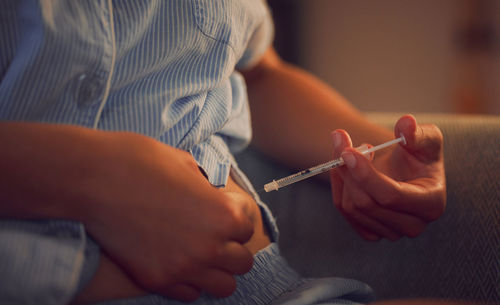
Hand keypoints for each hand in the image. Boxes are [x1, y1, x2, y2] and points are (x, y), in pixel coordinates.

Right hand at [82, 133, 255, 301]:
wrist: (93, 178)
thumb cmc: (140, 161)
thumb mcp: (186, 163)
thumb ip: (208, 184)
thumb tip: (213, 191)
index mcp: (224, 214)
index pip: (248, 227)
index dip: (235, 217)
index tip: (220, 211)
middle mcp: (210, 246)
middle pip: (242, 262)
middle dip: (232, 247)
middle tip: (214, 234)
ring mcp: (184, 267)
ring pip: (224, 286)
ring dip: (217, 270)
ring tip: (201, 254)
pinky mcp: (156, 280)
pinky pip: (190, 294)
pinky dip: (190, 282)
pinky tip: (177, 262)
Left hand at [330, 115, 445, 240]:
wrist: (406, 170)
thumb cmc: (420, 154)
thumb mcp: (426, 138)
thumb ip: (417, 132)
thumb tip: (406, 124)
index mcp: (431, 204)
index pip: (391, 196)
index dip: (366, 174)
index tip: (348, 151)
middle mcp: (412, 225)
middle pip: (366, 203)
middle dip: (348, 170)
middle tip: (341, 141)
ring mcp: (390, 233)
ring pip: (351, 207)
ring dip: (341, 175)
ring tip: (350, 151)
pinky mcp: (371, 232)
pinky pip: (344, 211)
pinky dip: (339, 186)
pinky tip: (346, 168)